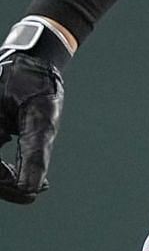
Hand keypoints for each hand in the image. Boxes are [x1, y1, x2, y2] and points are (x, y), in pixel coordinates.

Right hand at [0, 20, 67, 203]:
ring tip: (34, 183)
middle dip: (4, 184)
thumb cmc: (36, 81)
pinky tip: (21, 171)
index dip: (7, 187)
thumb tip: (32, 188)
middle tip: (35, 189)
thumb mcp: (42, 115)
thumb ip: (36, 152)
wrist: (30, 56)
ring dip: (1, 177)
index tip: (33, 193)